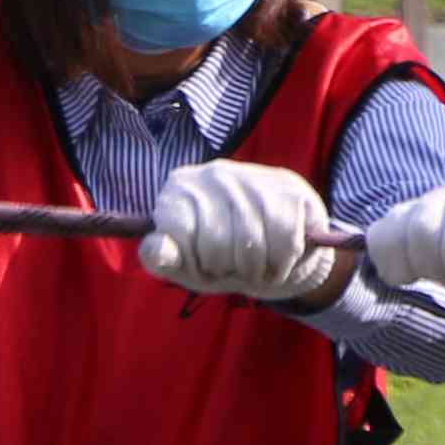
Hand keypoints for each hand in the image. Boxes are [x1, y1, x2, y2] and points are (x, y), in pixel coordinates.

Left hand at [142, 158, 336, 304]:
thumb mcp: (183, 265)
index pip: (180, 234)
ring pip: (253, 241)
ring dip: (259, 270)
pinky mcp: (289, 186)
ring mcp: (252, 175)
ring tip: (258, 269)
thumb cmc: (221, 259)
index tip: (205, 265)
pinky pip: (286, 238)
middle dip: (229, 270)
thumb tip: (155, 250)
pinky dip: (286, 262)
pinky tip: (281, 260)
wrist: (277, 256)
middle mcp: (213, 173)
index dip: (197, 264)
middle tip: (236, 269)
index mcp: (178, 189)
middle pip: (218, 242)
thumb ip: (160, 258)